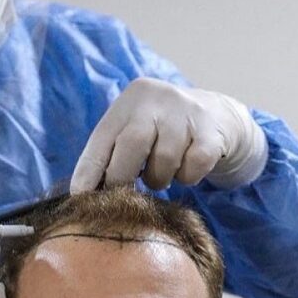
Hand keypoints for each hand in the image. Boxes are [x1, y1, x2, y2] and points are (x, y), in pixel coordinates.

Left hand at [71, 78, 267, 191]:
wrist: (216, 115)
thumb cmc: (161, 130)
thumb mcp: (135, 129)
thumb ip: (111, 153)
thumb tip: (85, 193)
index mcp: (130, 101)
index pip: (102, 138)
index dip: (88, 170)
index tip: (80, 197)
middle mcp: (157, 100)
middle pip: (132, 144)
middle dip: (122, 177)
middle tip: (123, 194)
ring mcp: (186, 113)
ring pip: (164, 161)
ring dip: (159, 179)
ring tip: (161, 173)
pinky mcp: (211, 132)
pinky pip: (192, 168)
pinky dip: (186, 178)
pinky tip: (186, 168)